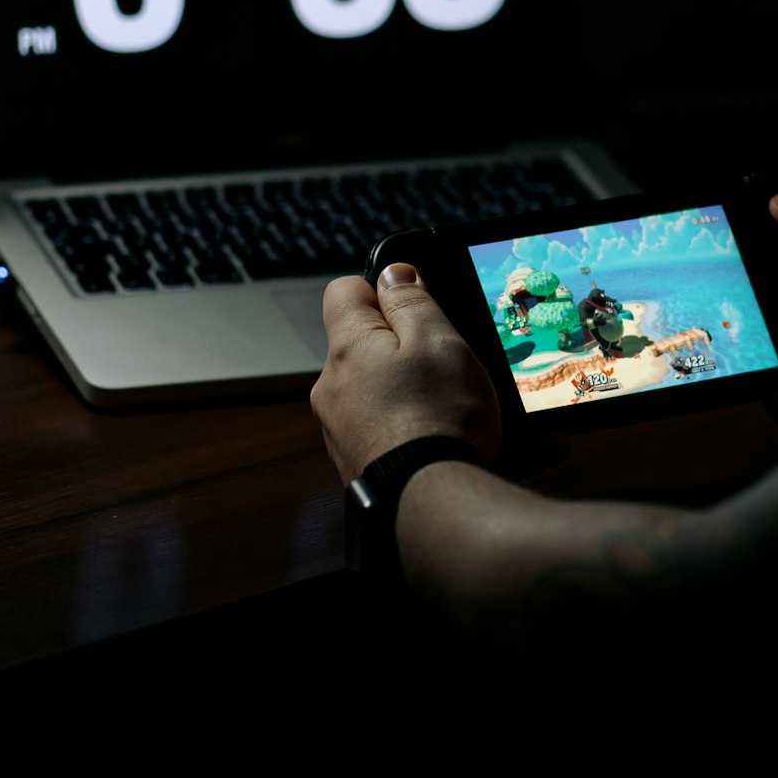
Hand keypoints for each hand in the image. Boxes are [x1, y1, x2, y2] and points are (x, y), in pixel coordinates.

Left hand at [311, 262, 501, 482]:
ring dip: (403, 386)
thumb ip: (411, 301)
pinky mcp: (355, 462)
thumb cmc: (439, 418)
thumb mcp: (438, 340)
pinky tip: (434, 435)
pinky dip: (404, 423)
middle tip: (442, 359)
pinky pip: (378, 424)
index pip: (343, 290)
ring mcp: (339, 429)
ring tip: (445, 404)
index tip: (415, 306)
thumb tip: (393, 272)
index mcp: (347, 348)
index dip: (381, 289)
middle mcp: (331, 387)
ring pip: (371, 385)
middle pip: (360, 342)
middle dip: (399, 343)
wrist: (431, 505)